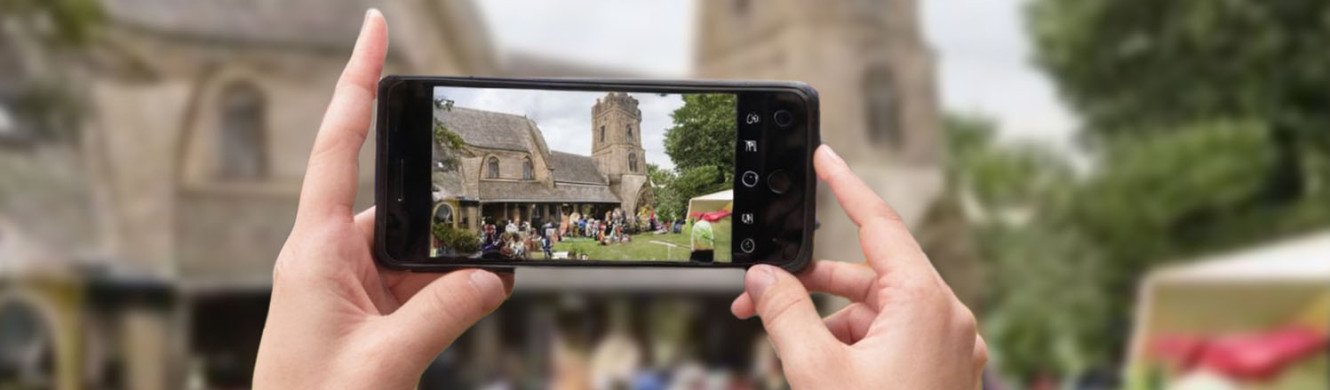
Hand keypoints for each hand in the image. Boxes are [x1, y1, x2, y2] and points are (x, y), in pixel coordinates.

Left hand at [252, 10, 511, 388]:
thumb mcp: (385, 362)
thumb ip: (443, 314)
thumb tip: (492, 277)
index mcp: (314, 252)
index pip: (338, 147)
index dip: (356, 83)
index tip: (375, 31)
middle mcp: (327, 259)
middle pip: (396, 209)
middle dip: (440, 225)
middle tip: (477, 251)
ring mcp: (345, 287)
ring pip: (413, 254)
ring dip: (445, 274)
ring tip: (473, 295)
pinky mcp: (362, 312)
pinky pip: (415, 288)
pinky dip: (445, 297)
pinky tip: (469, 307)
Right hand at [731, 145, 986, 388]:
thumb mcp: (817, 370)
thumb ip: (785, 314)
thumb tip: (764, 278)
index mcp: (926, 305)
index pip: (879, 224)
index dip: (846, 186)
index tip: (825, 158)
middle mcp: (948, 320)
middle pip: (871, 274)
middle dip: (815, 281)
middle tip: (766, 290)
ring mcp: (950, 348)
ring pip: (880, 311)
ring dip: (830, 320)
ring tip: (791, 347)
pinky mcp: (943, 371)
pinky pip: (895, 337)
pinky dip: (856, 343)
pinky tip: (825, 367)